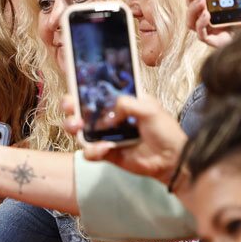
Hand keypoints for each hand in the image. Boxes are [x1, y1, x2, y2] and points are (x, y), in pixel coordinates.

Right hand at [62, 94, 186, 183]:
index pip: (96, 90)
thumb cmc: (165, 131)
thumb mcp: (150, 108)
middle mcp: (108, 116)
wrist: (171, 159)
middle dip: (69, 104)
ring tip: (78, 126)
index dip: (81, 85)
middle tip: (71, 106)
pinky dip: (93, 150)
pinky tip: (106, 148)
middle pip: (80, 107)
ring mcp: (104, 135)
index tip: (72, 82)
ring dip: (72, 125)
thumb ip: (127, 103)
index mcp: (119, 101)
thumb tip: (108, 111)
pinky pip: (89, 152)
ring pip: (78, 129)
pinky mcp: (104, 153)